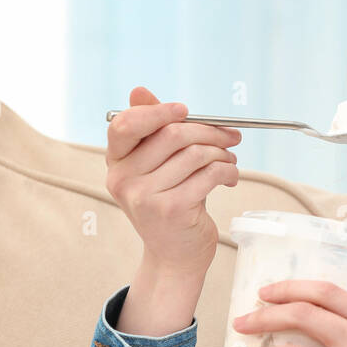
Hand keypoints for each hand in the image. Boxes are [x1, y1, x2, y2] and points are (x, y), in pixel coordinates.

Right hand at [105, 86, 241, 279]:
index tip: (186, 111)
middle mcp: (123, 179)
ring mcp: (145, 196)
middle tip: (230, 136)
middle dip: (208, 131)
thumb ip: (151, 130)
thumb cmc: (169, 204)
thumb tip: (139, 90)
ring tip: (230, 159)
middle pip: (171, 135)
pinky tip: (230, 176)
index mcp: (116, 163)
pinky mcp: (171, 210)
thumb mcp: (156, 167)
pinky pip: (208, 174)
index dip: (157, 112)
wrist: (174, 256)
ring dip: (222, 152)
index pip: (125, 125)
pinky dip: (227, 171)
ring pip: (194, 154)